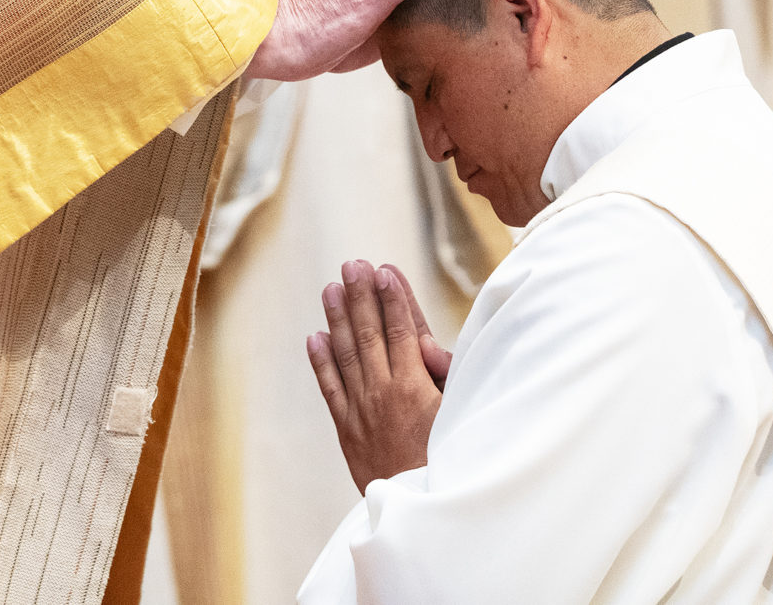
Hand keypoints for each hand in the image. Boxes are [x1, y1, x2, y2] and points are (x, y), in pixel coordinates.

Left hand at [308, 261, 444, 491]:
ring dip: (338, 319)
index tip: (384, 270)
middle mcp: (384, 392)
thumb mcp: (457, 412)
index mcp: (415, 386)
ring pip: (346, 355)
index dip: (393, 298)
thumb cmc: (448, 457)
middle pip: (370, 334)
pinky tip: (315, 337)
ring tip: (331, 288)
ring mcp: (362, 409)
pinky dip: (321, 363)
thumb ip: (443, 374)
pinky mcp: (347, 429)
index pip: (401, 330)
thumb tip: (424, 341)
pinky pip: (330, 389)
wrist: (419, 508)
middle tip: (352, 265)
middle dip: (361, 296)